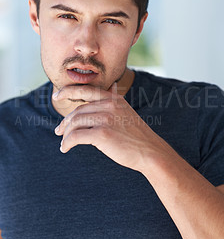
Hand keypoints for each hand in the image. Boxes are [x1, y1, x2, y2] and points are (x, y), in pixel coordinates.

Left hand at [53, 83, 170, 172]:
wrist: (150, 152)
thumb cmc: (138, 136)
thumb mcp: (128, 111)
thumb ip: (116, 100)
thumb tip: (113, 86)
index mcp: (114, 99)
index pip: (87, 90)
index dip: (68, 91)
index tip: (57, 96)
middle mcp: (109, 106)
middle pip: (78, 111)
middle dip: (66, 121)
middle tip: (59, 131)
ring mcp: (106, 119)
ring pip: (75, 123)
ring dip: (66, 134)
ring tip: (63, 142)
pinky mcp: (102, 134)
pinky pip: (76, 136)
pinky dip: (67, 143)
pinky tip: (66, 148)